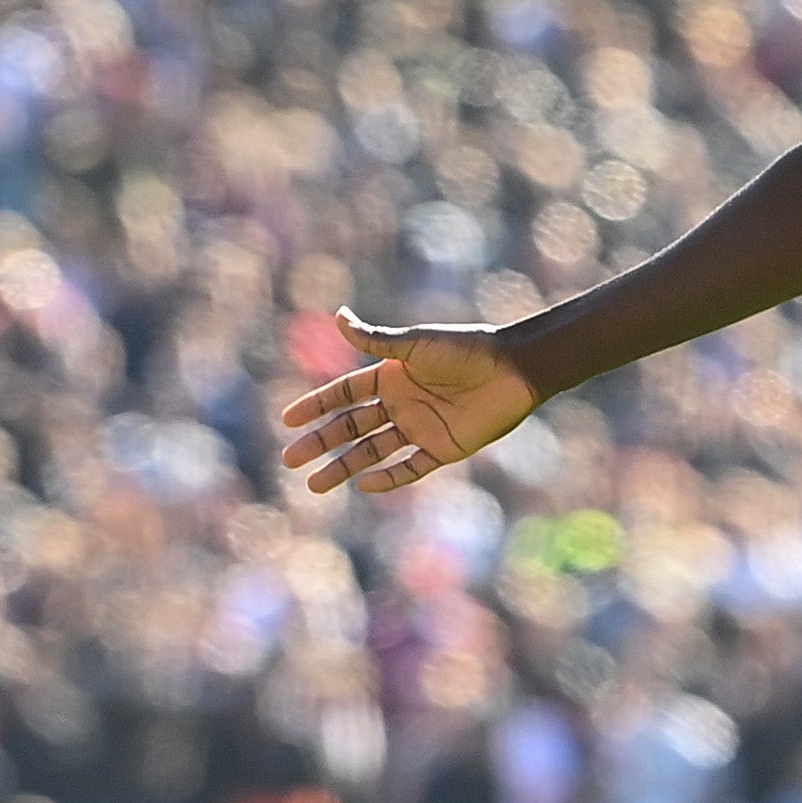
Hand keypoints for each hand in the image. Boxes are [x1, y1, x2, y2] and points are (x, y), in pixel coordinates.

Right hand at [277, 309, 540, 495]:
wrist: (514, 368)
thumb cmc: (466, 350)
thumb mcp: (416, 344)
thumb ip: (376, 340)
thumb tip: (338, 317)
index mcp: (392, 376)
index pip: (344, 395)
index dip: (316, 406)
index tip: (287, 419)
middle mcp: (402, 403)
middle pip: (351, 427)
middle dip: (320, 442)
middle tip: (290, 458)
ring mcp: (421, 428)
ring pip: (373, 451)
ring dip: (344, 467)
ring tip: (313, 485)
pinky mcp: (444, 448)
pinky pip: (410, 467)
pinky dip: (389, 478)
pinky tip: (364, 484)